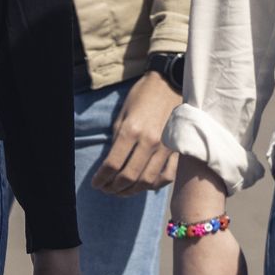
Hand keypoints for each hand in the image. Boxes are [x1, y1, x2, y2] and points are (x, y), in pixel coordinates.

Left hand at [92, 72, 182, 195]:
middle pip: (128, 177)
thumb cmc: (143, 95)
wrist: (171, 83)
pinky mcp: (178, 149)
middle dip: (113, 188)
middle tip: (106, 189)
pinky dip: (155, 185)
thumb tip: (111, 163)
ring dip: (132, 191)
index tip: (96, 183)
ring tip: (122, 191)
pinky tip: (145, 184)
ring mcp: (166, 147)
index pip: (112, 164)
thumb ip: (117, 138)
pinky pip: (167, 176)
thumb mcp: (123, 113)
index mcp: (131, 130)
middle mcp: (149, 142)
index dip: (101, 178)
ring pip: (147, 181)